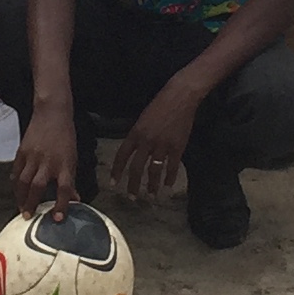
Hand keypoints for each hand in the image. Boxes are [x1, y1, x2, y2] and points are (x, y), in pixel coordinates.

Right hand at [11, 100, 83, 212]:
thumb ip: (71, 179)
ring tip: (20, 207)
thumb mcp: (73, 158)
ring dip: (20, 197)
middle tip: (28, 216)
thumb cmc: (65, 136)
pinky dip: (15, 182)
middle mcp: (48, 162)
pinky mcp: (22, 151)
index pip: (64, 189)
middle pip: (37, 187)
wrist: (52, 113)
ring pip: (23, 181)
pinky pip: (16, 170)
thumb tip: (74, 199)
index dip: (61, 205)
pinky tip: (16, 190)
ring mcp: (33, 156)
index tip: (57, 219)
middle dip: (31, 204)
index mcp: (64, 164)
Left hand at [108, 75, 204, 200]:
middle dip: (133, 184)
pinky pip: (172, 167)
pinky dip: (170, 178)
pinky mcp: (177, 147)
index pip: (122, 155)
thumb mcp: (142, 118)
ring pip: (154, 170)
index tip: (113, 183)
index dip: (117, 171)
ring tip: (151, 195)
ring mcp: (163, 145)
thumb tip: (135, 151)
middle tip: (131, 197)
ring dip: (151, 185)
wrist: (180, 97)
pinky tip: (167, 185)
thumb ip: (138, 136)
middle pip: (136, 168)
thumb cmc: (160, 104)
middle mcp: (147, 141)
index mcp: (136, 133)